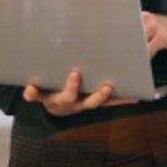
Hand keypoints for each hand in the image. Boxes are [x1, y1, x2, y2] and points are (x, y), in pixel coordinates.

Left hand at [22, 69, 137, 116]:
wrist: (52, 103)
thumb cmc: (76, 90)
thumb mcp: (91, 88)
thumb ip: (110, 81)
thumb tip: (136, 62)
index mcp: (88, 101)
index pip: (107, 103)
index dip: (120, 101)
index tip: (132, 96)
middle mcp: (75, 103)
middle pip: (88, 103)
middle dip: (98, 96)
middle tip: (106, 87)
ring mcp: (58, 100)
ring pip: (66, 98)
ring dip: (72, 88)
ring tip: (75, 75)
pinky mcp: (41, 97)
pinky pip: (35, 97)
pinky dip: (32, 94)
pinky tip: (30, 87)